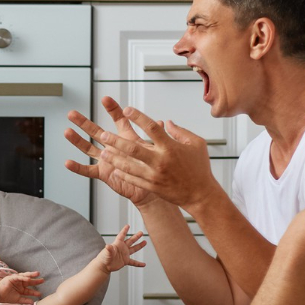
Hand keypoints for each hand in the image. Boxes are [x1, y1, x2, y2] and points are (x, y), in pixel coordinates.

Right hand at [0, 270, 43, 303]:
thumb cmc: (6, 297)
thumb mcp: (18, 299)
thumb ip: (25, 300)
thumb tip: (33, 303)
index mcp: (20, 289)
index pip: (29, 290)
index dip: (35, 292)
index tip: (40, 294)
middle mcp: (19, 284)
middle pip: (29, 281)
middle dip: (36, 280)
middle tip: (43, 280)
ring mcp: (16, 280)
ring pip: (25, 276)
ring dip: (31, 275)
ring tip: (37, 274)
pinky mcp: (12, 278)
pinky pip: (19, 277)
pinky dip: (23, 277)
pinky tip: (28, 278)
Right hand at [64, 98, 161, 207]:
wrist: (149, 189)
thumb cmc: (152, 169)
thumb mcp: (154, 150)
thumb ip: (155, 136)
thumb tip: (162, 122)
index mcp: (126, 139)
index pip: (118, 120)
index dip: (112, 109)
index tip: (106, 99)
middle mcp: (113, 147)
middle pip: (95, 131)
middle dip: (83, 122)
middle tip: (72, 113)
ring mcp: (106, 159)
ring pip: (88, 148)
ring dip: (77, 140)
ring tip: (67, 131)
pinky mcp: (103, 173)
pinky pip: (88, 170)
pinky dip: (78, 167)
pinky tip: (68, 162)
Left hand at [66, 96, 219, 212]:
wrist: (200, 194)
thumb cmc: (200, 168)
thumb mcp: (197, 144)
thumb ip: (180, 131)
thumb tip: (165, 122)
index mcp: (171, 147)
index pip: (152, 127)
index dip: (138, 117)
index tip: (127, 109)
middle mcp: (160, 160)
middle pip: (133, 148)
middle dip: (116, 140)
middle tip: (103, 134)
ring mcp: (154, 175)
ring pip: (129, 166)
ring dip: (114, 158)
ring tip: (103, 152)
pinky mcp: (152, 186)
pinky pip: (133, 179)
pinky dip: (122, 174)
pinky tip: (113, 169)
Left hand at [99, 225, 148, 273]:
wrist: (103, 266)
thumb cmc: (103, 258)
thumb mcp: (106, 252)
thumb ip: (109, 249)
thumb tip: (107, 246)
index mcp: (118, 244)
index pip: (122, 235)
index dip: (124, 230)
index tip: (128, 225)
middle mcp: (122, 248)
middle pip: (130, 240)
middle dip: (136, 236)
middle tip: (141, 232)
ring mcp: (124, 254)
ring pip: (133, 249)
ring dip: (139, 246)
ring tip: (145, 242)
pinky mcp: (125, 261)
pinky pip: (133, 262)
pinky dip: (138, 263)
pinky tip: (143, 264)